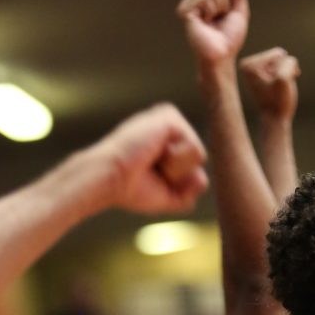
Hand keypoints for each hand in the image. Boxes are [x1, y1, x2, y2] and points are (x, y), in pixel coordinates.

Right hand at [91, 104, 207, 214]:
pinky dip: (176, 160)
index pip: (194, 168)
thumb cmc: (130, 189)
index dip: (177, 183)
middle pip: (199, 162)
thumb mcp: (166, 197)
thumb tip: (202, 178)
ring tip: (150, 160)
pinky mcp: (170, 116)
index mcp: (168, 143)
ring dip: (175, 168)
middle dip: (177, 176)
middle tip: (150, 169)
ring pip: (198, 156)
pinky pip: (194, 148)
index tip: (149, 178)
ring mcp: (170, 120)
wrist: (111, 179)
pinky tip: (154, 152)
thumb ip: (189, 192)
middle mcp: (170, 128)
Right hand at [178, 0, 250, 69]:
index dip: (231, 0)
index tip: (228, 16)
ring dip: (218, 7)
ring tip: (213, 22)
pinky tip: (205, 22)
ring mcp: (193, 6)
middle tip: (220, 20)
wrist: (221, 55)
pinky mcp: (186, 11)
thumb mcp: (240, 11)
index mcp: (213, 2)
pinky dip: (209, 9)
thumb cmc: (231, 38)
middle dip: (224, 3)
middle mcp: (201, 2)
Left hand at [239, 47, 299, 121]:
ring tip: (279, 90)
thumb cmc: (279, 102)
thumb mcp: (284, 79)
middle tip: (278, 90)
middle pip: (279, 55)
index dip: (283, 71)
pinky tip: (279, 89)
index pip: (278, 54)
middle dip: (285, 71)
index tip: (275, 87)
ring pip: (282, 61)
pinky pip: (282, 66)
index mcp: (249, 64)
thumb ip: (288, 61)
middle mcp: (248, 64)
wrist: (275, 120)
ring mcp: (255, 69)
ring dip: (286, 74)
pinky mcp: (262, 74)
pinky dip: (285, 76)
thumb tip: (289, 59)